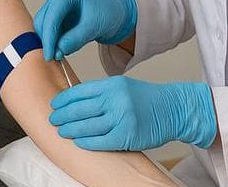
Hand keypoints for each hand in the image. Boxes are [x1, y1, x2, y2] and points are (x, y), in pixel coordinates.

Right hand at [33, 0, 136, 61]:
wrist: (115, 12)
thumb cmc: (108, 12)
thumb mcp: (95, 26)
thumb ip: (75, 38)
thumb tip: (58, 50)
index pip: (52, 16)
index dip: (49, 37)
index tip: (50, 55)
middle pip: (43, 20)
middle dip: (48, 40)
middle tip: (55, 58)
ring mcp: (55, 5)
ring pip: (43, 27)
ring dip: (50, 42)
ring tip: (61, 54)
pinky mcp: (56, 16)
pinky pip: (49, 31)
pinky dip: (54, 42)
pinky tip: (63, 48)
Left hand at [48, 76, 216, 150]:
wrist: (174, 109)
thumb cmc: (147, 99)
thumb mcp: (123, 87)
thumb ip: (101, 93)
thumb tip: (74, 101)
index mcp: (112, 85)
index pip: (80, 92)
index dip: (64, 100)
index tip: (54, 105)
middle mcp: (116, 99)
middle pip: (80, 109)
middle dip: (63, 116)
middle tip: (53, 120)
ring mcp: (122, 118)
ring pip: (88, 126)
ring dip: (71, 130)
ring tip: (62, 131)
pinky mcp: (127, 135)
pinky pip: (101, 141)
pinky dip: (87, 142)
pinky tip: (79, 142)